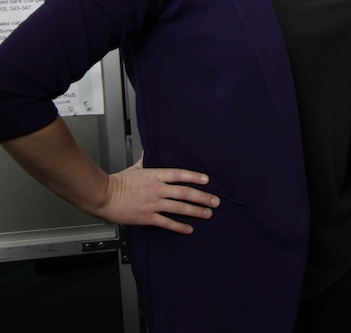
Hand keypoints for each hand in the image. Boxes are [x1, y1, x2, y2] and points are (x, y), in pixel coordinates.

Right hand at [96, 157, 219, 233]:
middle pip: (184, 192)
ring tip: (207, 214)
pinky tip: (189, 229)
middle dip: (202, 197)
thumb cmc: (118, 182)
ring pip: (179, 208)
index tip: (207, 180)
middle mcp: (157, 189)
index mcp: (155, 175)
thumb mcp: (135, 168)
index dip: (194, 177)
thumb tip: (150, 152)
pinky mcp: (147, 217)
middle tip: (215, 201)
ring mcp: (153, 204)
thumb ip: (146, 161)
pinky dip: (179, 226)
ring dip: (195, 211)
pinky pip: (166, 223)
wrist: (105, 196)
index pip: (180, 174)